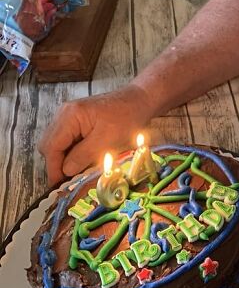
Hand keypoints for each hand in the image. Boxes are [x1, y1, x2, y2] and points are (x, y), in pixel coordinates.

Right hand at [38, 83, 155, 184]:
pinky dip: (72, 152)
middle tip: (69, 181)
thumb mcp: (107, 140)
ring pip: (57, 144)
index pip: (51, 147)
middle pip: (49, 145)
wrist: (140, 100)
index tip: (60, 187)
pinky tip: (84, 160)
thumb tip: (65, 171)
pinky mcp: (77, 121)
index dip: (53, 169)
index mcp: (70, 115)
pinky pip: (67, 140)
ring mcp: (70, 116)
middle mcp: (65, 114)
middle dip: (57, 164)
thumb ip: (83, 155)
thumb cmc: (127, 117)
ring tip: (78, 172)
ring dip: (65, 159)